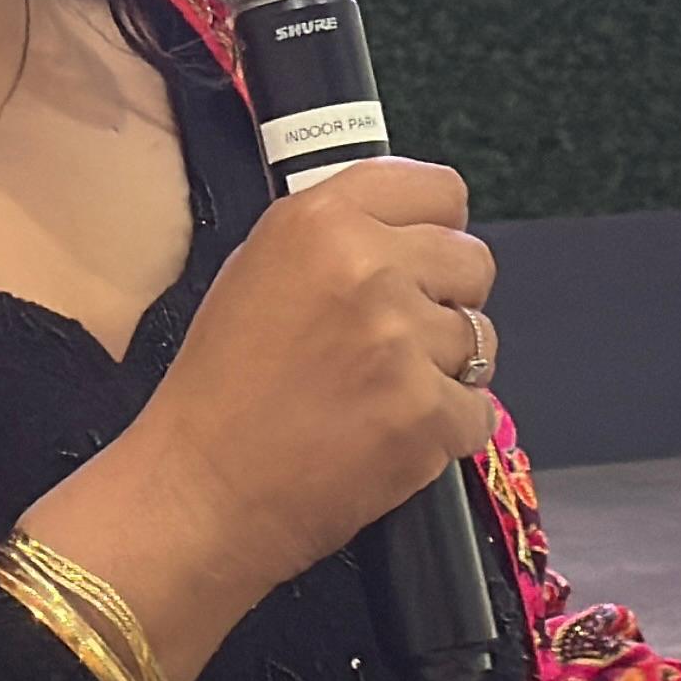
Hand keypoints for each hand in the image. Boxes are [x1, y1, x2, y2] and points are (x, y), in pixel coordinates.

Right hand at [19, 158, 494, 680]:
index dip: (437, 227)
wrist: (200, 492)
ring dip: (447, 368)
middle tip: (399, 338)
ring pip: (480, 338)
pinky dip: (446, 430)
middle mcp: (368, 266)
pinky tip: (391, 437)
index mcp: (319, 221)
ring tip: (385, 394)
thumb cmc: (218, 387)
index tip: (424, 257)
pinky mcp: (427, 413)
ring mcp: (402, 341)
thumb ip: (334, 241)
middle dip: (446, 299)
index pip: (437, 189)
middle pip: (472, 260)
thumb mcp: (256, 272)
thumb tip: (405, 237)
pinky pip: (478, 410)